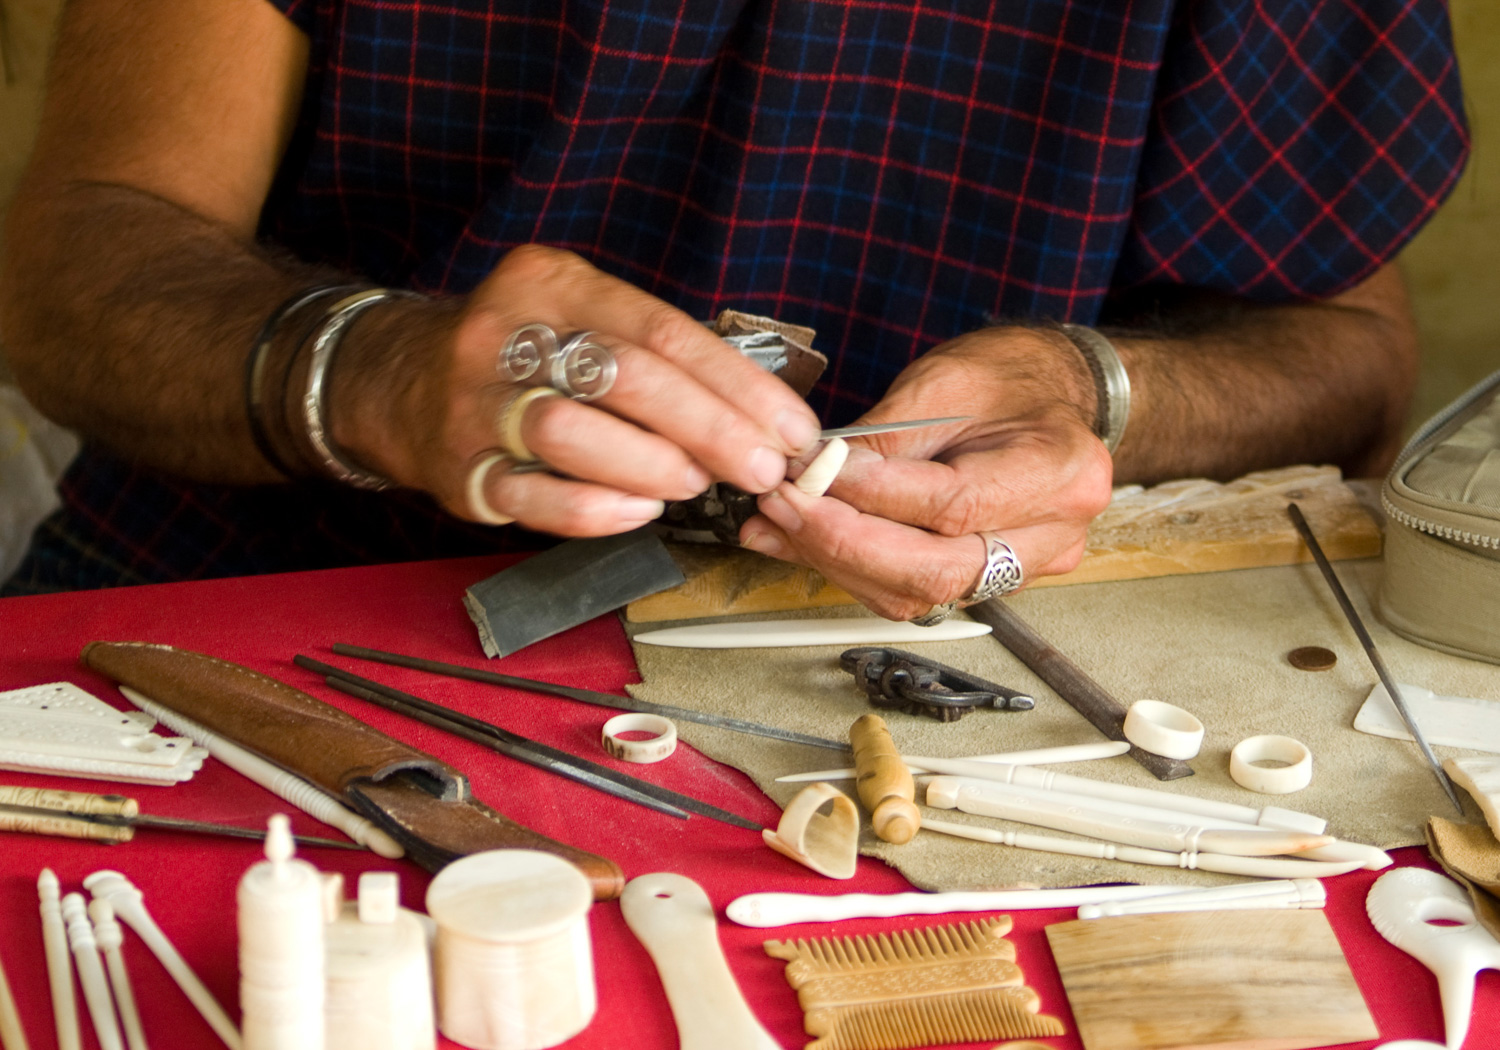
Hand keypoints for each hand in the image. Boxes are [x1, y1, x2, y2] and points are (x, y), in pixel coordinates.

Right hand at [331, 245, 821, 534]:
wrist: (396, 380)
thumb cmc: (524, 355)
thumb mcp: (581, 319)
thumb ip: (656, 356)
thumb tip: (758, 417)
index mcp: (553, 283)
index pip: (663, 330)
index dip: (738, 386)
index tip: (789, 426)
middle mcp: (508, 332)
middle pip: (625, 377)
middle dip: (711, 429)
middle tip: (761, 466)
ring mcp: (477, 401)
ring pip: (572, 433)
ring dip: (651, 465)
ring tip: (692, 484)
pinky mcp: (460, 467)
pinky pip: (534, 496)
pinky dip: (597, 509)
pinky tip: (639, 511)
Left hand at [738, 326, 1113, 620]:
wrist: (1047, 394)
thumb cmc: (1008, 378)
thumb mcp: (944, 383)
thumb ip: (882, 440)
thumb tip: (812, 475)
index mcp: (1058, 469)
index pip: (951, 504)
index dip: (869, 495)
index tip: (811, 473)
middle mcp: (1052, 532)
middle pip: (935, 569)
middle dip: (843, 542)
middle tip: (784, 506)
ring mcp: (1025, 566)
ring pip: (918, 594)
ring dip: (837, 562)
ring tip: (780, 523)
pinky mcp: (989, 581)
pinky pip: (915, 593)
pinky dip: (853, 570)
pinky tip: (805, 543)